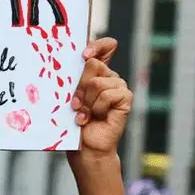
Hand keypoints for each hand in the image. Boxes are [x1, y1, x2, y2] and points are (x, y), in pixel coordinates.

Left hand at [69, 38, 130, 156]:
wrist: (85, 148)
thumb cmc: (73, 123)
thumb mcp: (69, 96)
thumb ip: (74, 77)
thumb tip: (78, 61)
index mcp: (96, 72)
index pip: (104, 47)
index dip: (97, 46)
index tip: (84, 55)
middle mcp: (108, 76)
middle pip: (93, 64)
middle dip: (79, 86)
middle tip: (74, 104)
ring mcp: (118, 86)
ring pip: (97, 82)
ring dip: (85, 101)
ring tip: (83, 114)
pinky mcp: (125, 98)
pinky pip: (107, 95)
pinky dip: (96, 108)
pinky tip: (93, 118)